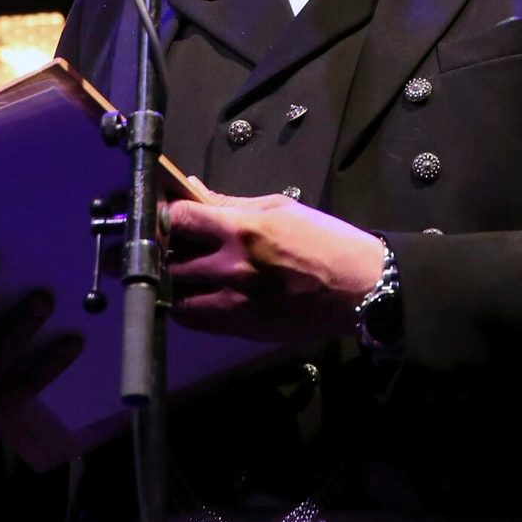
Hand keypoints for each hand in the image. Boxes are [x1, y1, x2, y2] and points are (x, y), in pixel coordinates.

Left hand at [164, 190, 384, 343]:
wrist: (359, 288)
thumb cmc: (324, 241)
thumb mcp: (280, 208)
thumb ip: (231, 203)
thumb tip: (194, 191)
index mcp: (243, 231)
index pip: (179, 219)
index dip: (166, 212)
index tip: (165, 211)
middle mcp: (232, 269)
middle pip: (169, 260)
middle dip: (162, 248)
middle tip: (165, 240)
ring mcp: (234, 304)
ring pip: (176, 297)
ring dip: (172, 282)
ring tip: (179, 269)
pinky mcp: (241, 329)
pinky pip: (196, 321)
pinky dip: (188, 306)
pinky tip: (195, 293)